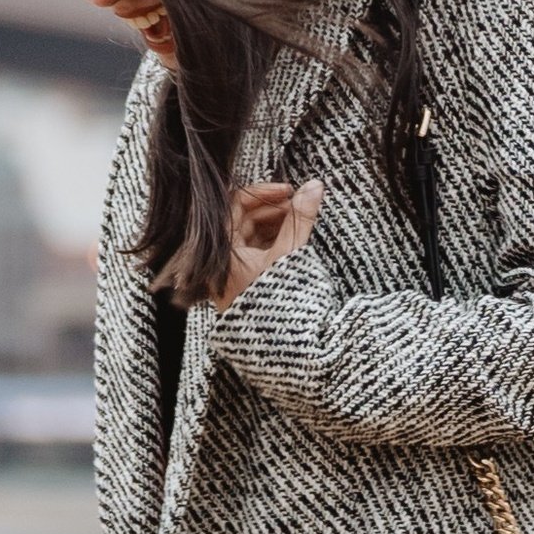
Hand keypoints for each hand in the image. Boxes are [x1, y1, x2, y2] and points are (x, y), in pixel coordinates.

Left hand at [223, 175, 322, 300]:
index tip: (289, 191)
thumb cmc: (278, 303)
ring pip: (248, 234)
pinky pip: (252, 250)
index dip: (263, 193)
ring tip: (299, 221)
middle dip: (271, 209)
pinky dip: (271, 239)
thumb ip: (301, 219)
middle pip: (241, 219)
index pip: (235, 205)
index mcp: (220, 252)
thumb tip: (315, 185)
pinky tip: (291, 236)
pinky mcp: (241, 282)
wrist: (281, 347)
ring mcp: (229, 272)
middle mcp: (219, 261)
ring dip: (273, 223)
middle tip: (299, 205)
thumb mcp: (290, 255)